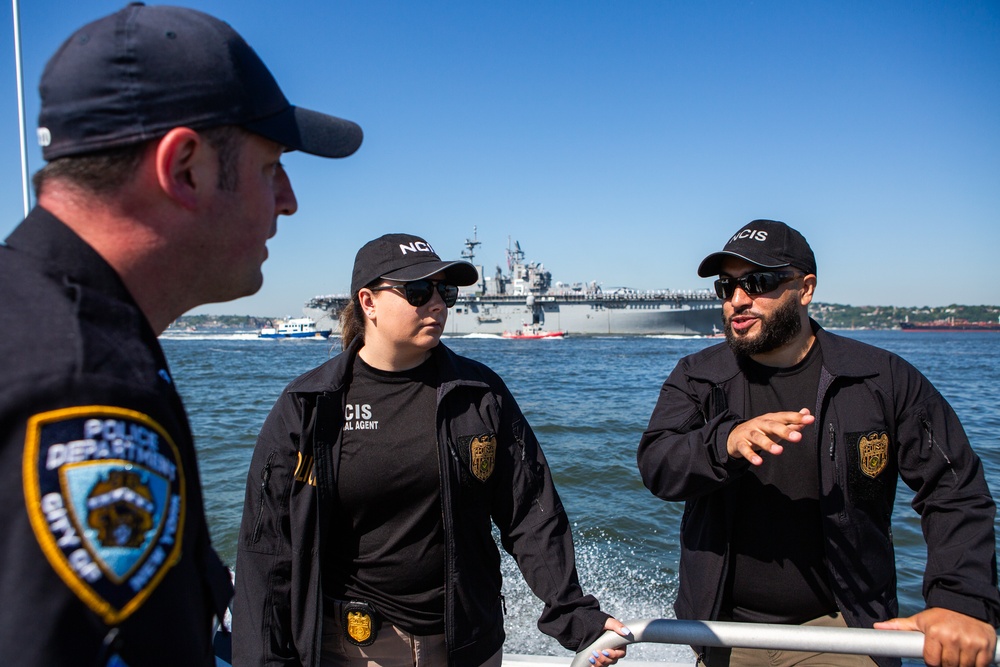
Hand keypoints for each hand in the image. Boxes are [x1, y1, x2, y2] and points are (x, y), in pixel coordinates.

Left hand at [587, 617, 629, 664]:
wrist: (586, 624)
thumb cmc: (599, 621)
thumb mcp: (608, 622)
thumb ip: (617, 625)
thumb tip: (626, 632)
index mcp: (618, 642)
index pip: (620, 654)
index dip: (613, 654)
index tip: (605, 651)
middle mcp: (613, 650)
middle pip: (613, 660)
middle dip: (604, 659)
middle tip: (596, 653)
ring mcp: (605, 654)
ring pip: (606, 664)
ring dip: (599, 663)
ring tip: (592, 658)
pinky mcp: (598, 657)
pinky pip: (599, 665)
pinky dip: (595, 665)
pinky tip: (591, 663)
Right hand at [727, 409, 813, 465]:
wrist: (734, 435)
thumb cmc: (761, 431)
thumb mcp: (776, 427)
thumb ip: (792, 422)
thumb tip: (807, 412)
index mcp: (770, 419)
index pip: (785, 417)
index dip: (797, 417)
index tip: (810, 419)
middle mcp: (760, 424)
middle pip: (772, 425)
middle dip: (784, 431)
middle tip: (797, 437)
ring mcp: (749, 433)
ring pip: (758, 437)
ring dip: (768, 444)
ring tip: (779, 451)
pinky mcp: (740, 443)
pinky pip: (745, 449)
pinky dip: (751, 456)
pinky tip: (759, 462)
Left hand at [874, 607, 996, 666]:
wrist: (966, 603)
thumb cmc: (940, 615)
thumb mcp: (920, 619)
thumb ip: (899, 625)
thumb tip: (876, 626)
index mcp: (935, 632)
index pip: (932, 661)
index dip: (932, 661)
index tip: (934, 657)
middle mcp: (953, 637)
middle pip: (948, 665)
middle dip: (946, 663)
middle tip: (946, 654)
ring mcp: (970, 642)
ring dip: (960, 664)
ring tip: (957, 655)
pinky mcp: (985, 645)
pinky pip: (981, 665)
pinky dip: (976, 665)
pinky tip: (970, 657)